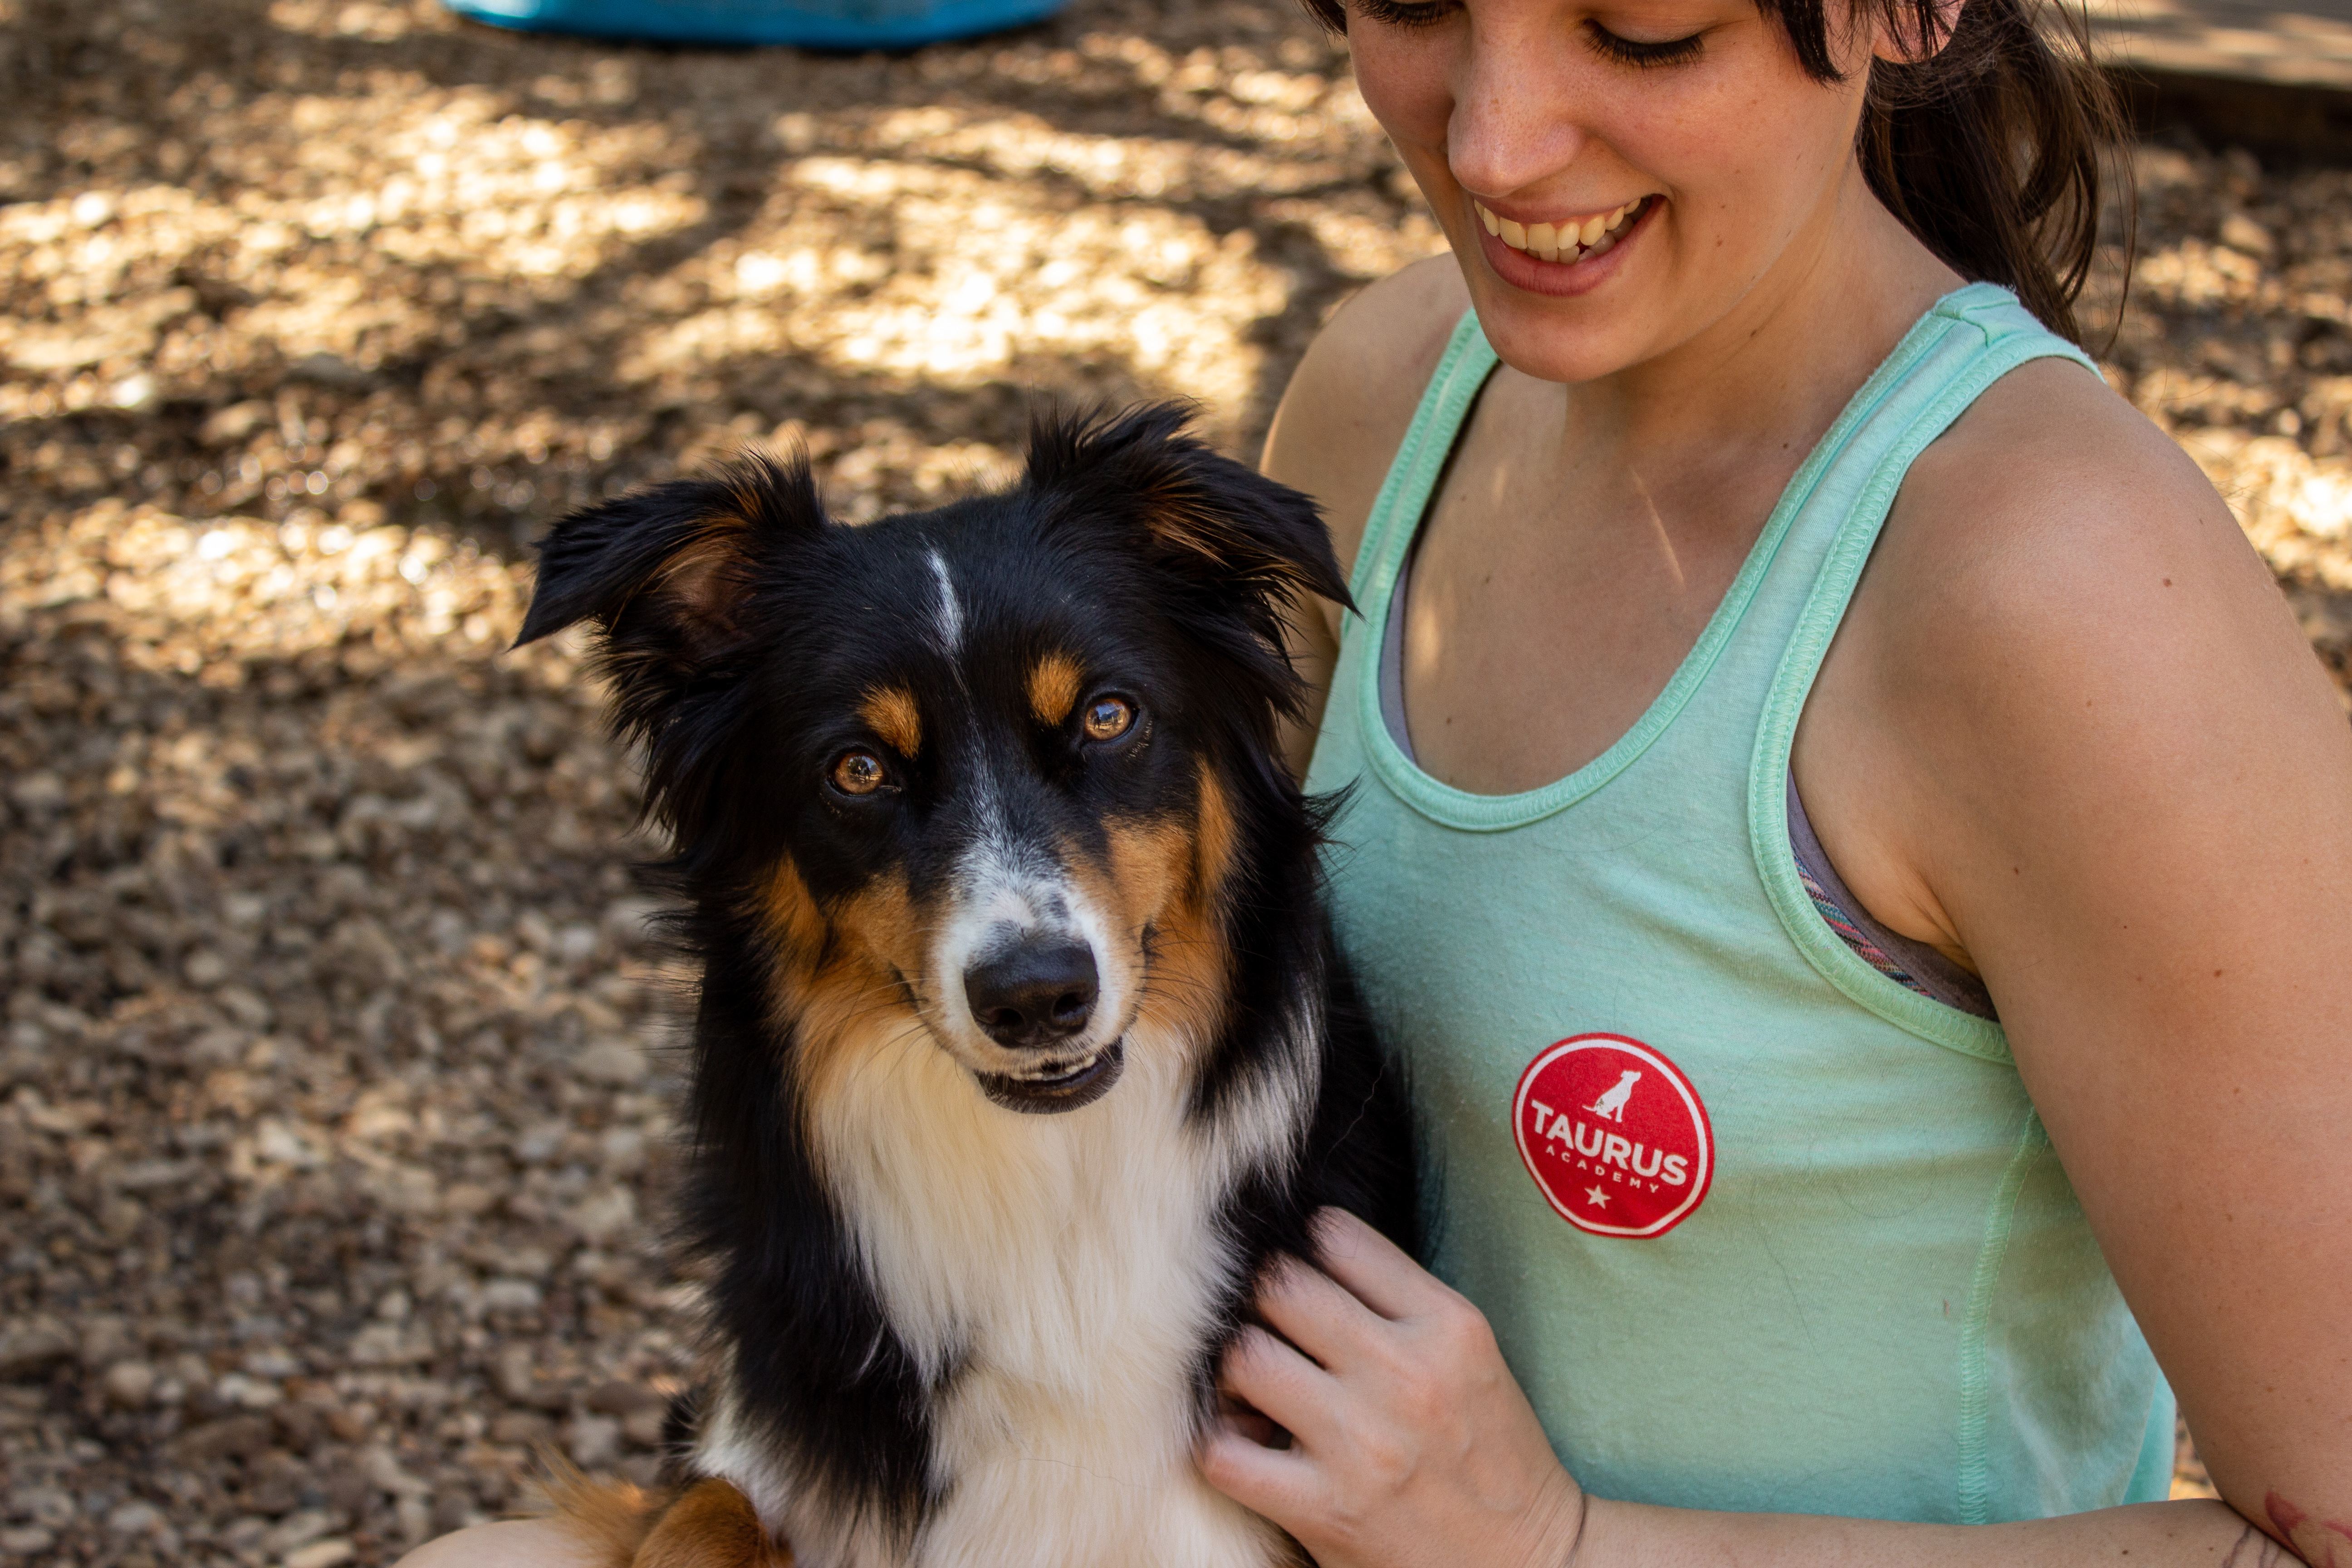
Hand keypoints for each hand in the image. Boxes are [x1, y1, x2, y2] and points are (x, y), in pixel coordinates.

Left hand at [1198, 1208, 1586, 1567]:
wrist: (1532, 1562)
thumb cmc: (1492, 1451)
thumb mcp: (1470, 1353)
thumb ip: (1400, 1300)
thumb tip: (1306, 1254)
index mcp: (1448, 1325)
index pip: (1336, 1237)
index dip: (1304, 1249)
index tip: (1304, 1276)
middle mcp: (1405, 1374)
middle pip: (1280, 1286)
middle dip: (1262, 1301)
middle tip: (1270, 1329)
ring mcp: (1362, 1443)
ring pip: (1244, 1357)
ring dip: (1235, 1368)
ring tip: (1253, 1386)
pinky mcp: (1326, 1509)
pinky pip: (1224, 1452)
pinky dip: (1219, 1441)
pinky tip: (1244, 1441)